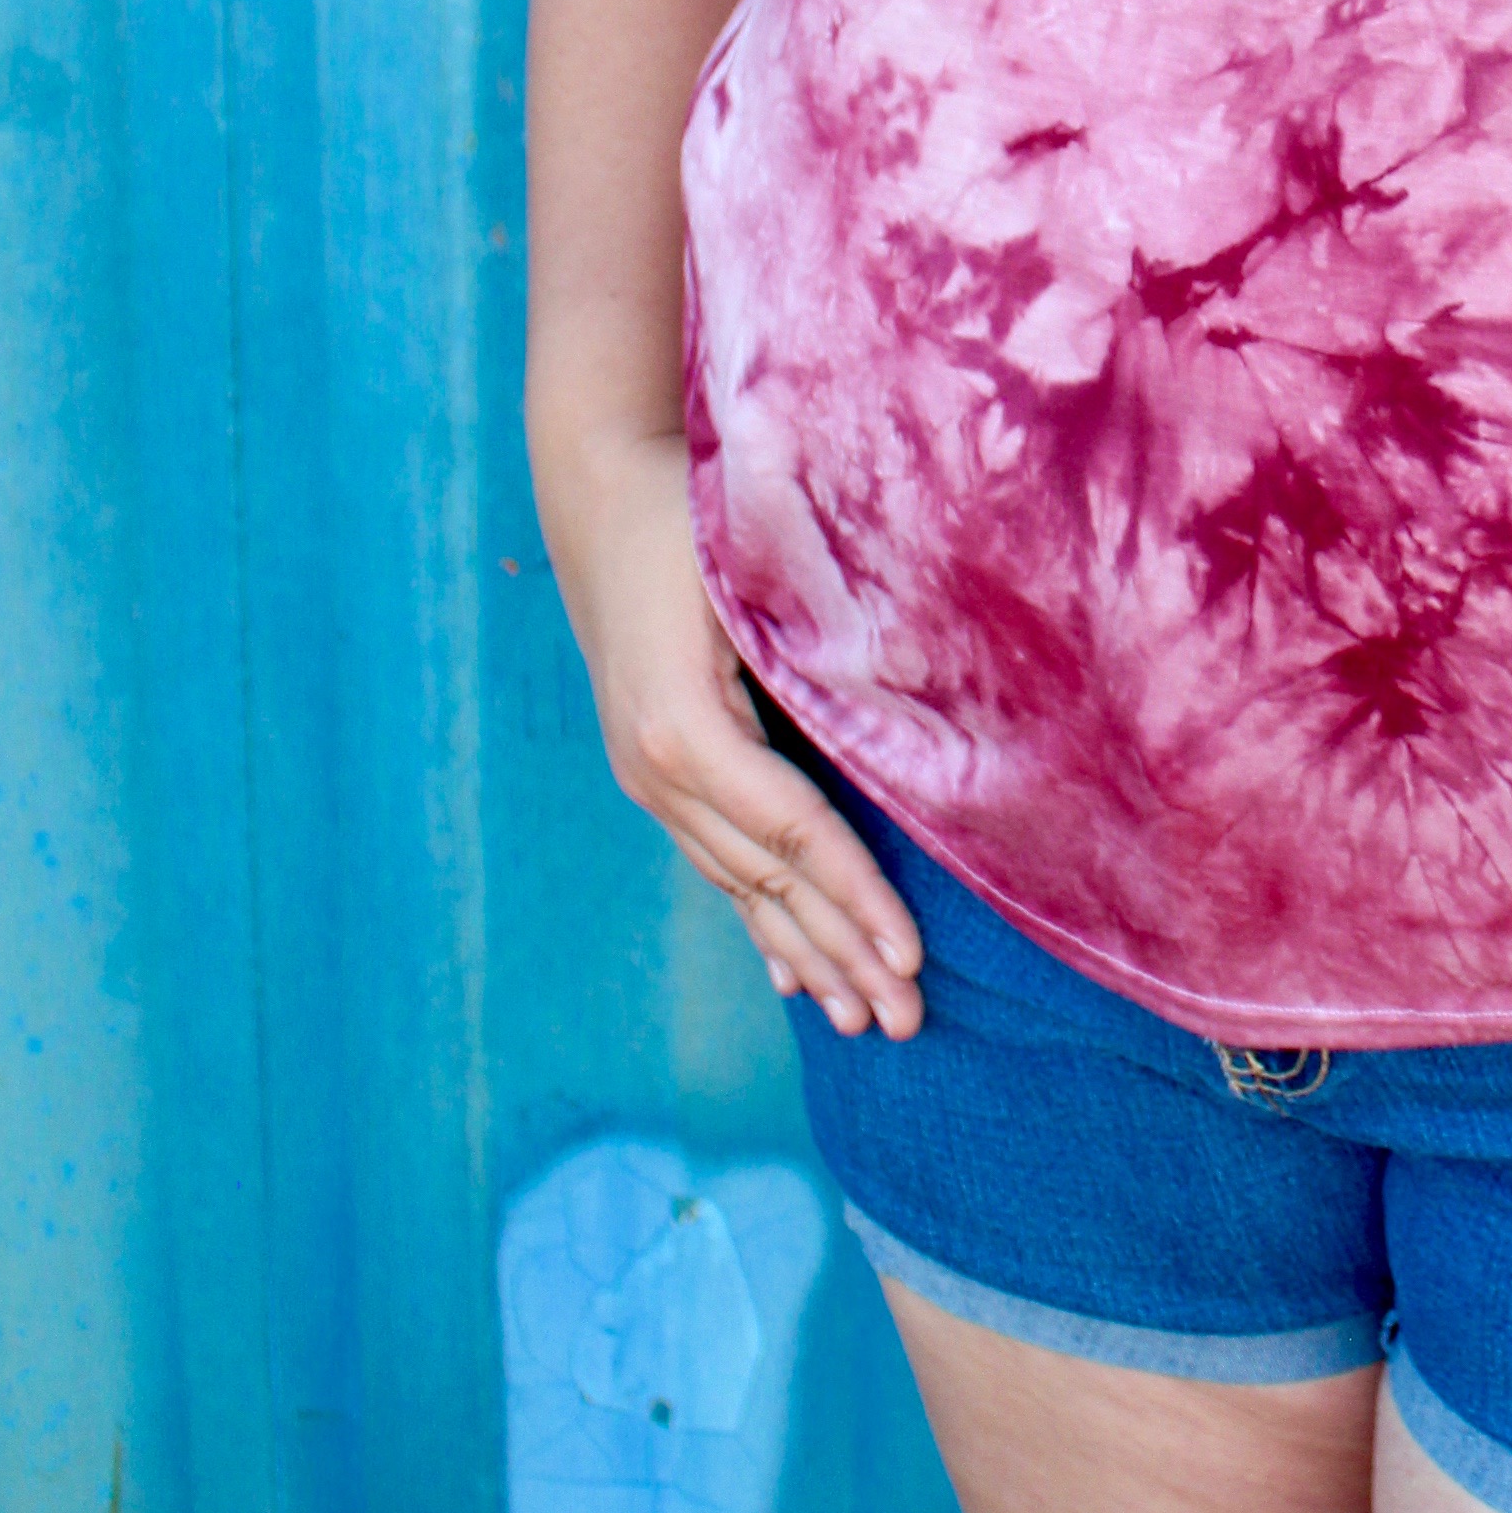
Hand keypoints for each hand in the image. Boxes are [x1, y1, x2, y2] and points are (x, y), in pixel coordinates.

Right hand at [543, 428, 923, 1039]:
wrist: (599, 487)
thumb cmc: (690, 510)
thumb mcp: (753, 569)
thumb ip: (814, 645)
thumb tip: (905, 718)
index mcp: (684, 729)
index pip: (793, 834)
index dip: (857, 898)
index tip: (912, 958)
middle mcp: (656, 769)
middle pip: (767, 881)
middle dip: (841, 954)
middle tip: (906, 1025)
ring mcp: (647, 776)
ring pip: (739, 885)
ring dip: (804, 953)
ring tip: (859, 1020)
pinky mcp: (652, 767)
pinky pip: (714, 860)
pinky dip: (758, 918)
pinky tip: (787, 972)